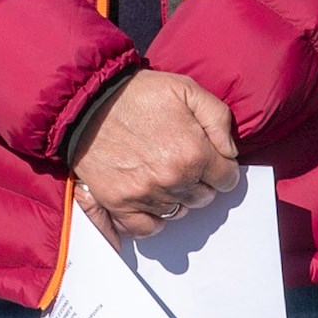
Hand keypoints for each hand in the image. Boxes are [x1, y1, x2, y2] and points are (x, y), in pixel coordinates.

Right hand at [70, 71, 241, 240]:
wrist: (87, 103)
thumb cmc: (137, 93)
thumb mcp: (186, 89)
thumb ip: (219, 119)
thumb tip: (230, 151)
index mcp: (194, 153)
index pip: (228, 179)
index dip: (222, 167)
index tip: (210, 158)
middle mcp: (172, 180)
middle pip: (204, 198)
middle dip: (199, 181)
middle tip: (183, 161)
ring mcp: (145, 195)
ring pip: (178, 212)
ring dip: (176, 197)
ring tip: (163, 174)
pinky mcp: (119, 203)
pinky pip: (146, 228)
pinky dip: (152, 218)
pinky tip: (150, 200)